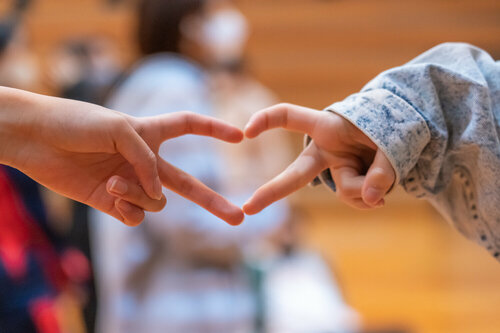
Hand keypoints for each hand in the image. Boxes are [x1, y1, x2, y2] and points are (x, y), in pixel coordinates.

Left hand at [0, 88, 243, 225]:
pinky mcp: (111, 202)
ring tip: (113, 182)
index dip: (214, 130)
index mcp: (149, 132)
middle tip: (239, 217)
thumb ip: (146, 160)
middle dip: (213, 202)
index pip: (189, 127)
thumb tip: (158, 194)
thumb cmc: (76, 123)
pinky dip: (128, 208)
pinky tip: (111, 195)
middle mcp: (144, 161)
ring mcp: (130, 183)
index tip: (240, 137)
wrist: (36, 140)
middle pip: (188, 184)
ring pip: (156, 201)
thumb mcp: (120, 130)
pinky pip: (135, 215)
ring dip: (139, 194)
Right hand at [242, 103, 395, 213]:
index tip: (246, 133)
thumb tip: (373, 200)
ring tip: (384, 176)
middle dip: (273, 191)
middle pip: (295, 172)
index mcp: (326, 126)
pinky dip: (370, 199)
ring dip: (368, 188)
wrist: (395, 137)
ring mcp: (331, 170)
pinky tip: (377, 192)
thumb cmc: (386, 128)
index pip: (288, 116)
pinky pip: (353, 199)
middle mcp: (322, 150)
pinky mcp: (341, 184)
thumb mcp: (390, 141)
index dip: (266, 120)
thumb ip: (383, 169)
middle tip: (249, 208)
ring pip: (345, 189)